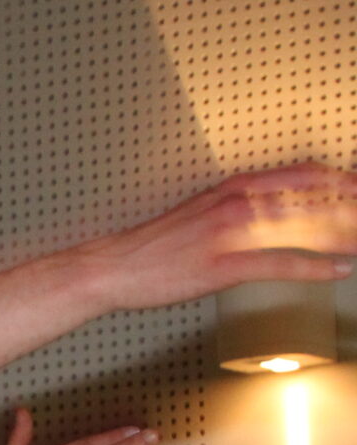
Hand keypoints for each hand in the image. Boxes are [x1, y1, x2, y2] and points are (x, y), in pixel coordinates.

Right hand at [79, 164, 356, 311]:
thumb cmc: (154, 246)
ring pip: (305, 228)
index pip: (305, 174)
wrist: (112, 267)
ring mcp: (232, 234)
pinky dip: (316, 266)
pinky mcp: (224, 266)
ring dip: (345, 234)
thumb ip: (241, 207)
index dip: (342, 180)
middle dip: (351, 204)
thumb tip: (275, 213)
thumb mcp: (202, 212)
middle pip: (314, 197)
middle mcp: (239, 204)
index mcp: (235, 188)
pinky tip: (339, 270)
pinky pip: (281, 263)